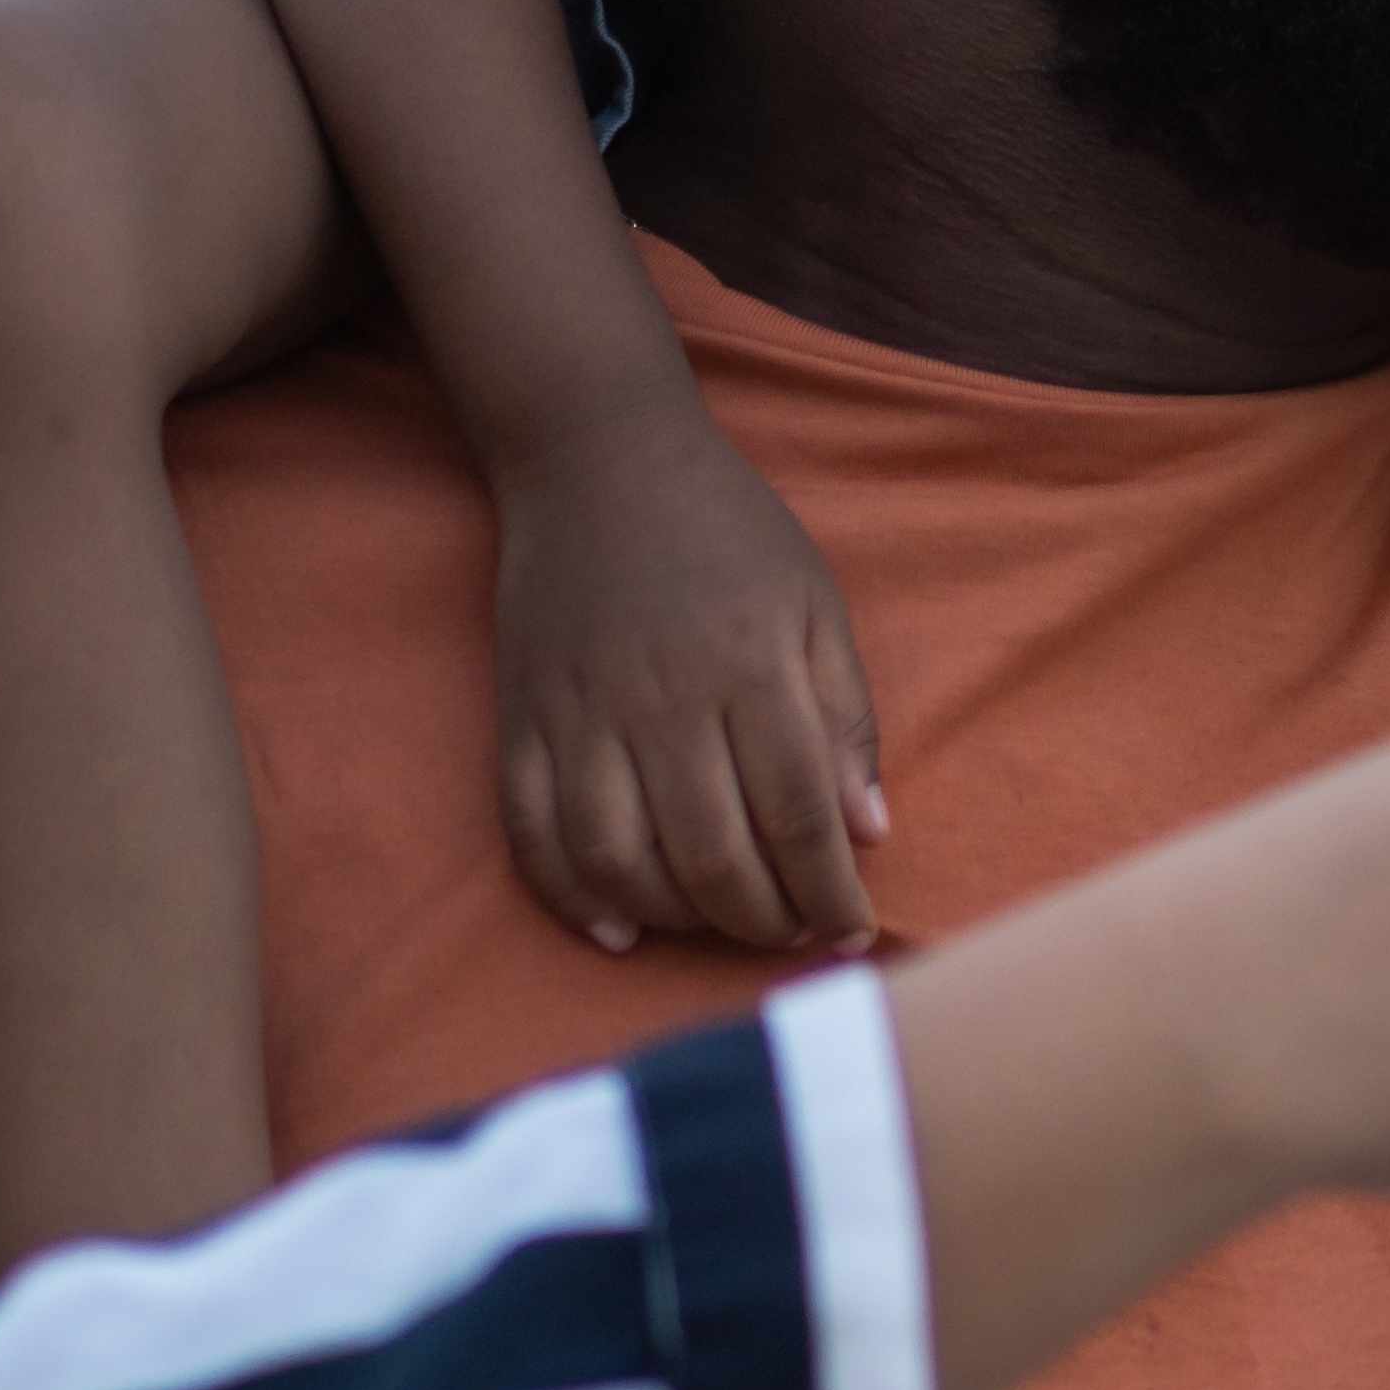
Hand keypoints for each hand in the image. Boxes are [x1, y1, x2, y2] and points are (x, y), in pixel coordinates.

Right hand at [488, 407, 889, 957]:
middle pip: (712, 855)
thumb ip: (846, 718)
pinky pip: (533, 835)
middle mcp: (662, 699)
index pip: (800, 813)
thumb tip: (868, 831)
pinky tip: (620, 928)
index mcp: (750, 666)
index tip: (854, 926)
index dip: (830, 889)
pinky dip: (574, 897)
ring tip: (719, 921)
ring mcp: (582, 714)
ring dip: (678, 918)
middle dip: (764, 919)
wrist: (598, 460)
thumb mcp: (814, 604)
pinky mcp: (521, 721)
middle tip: (792, 928)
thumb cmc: (726, 532)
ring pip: (622, 861)